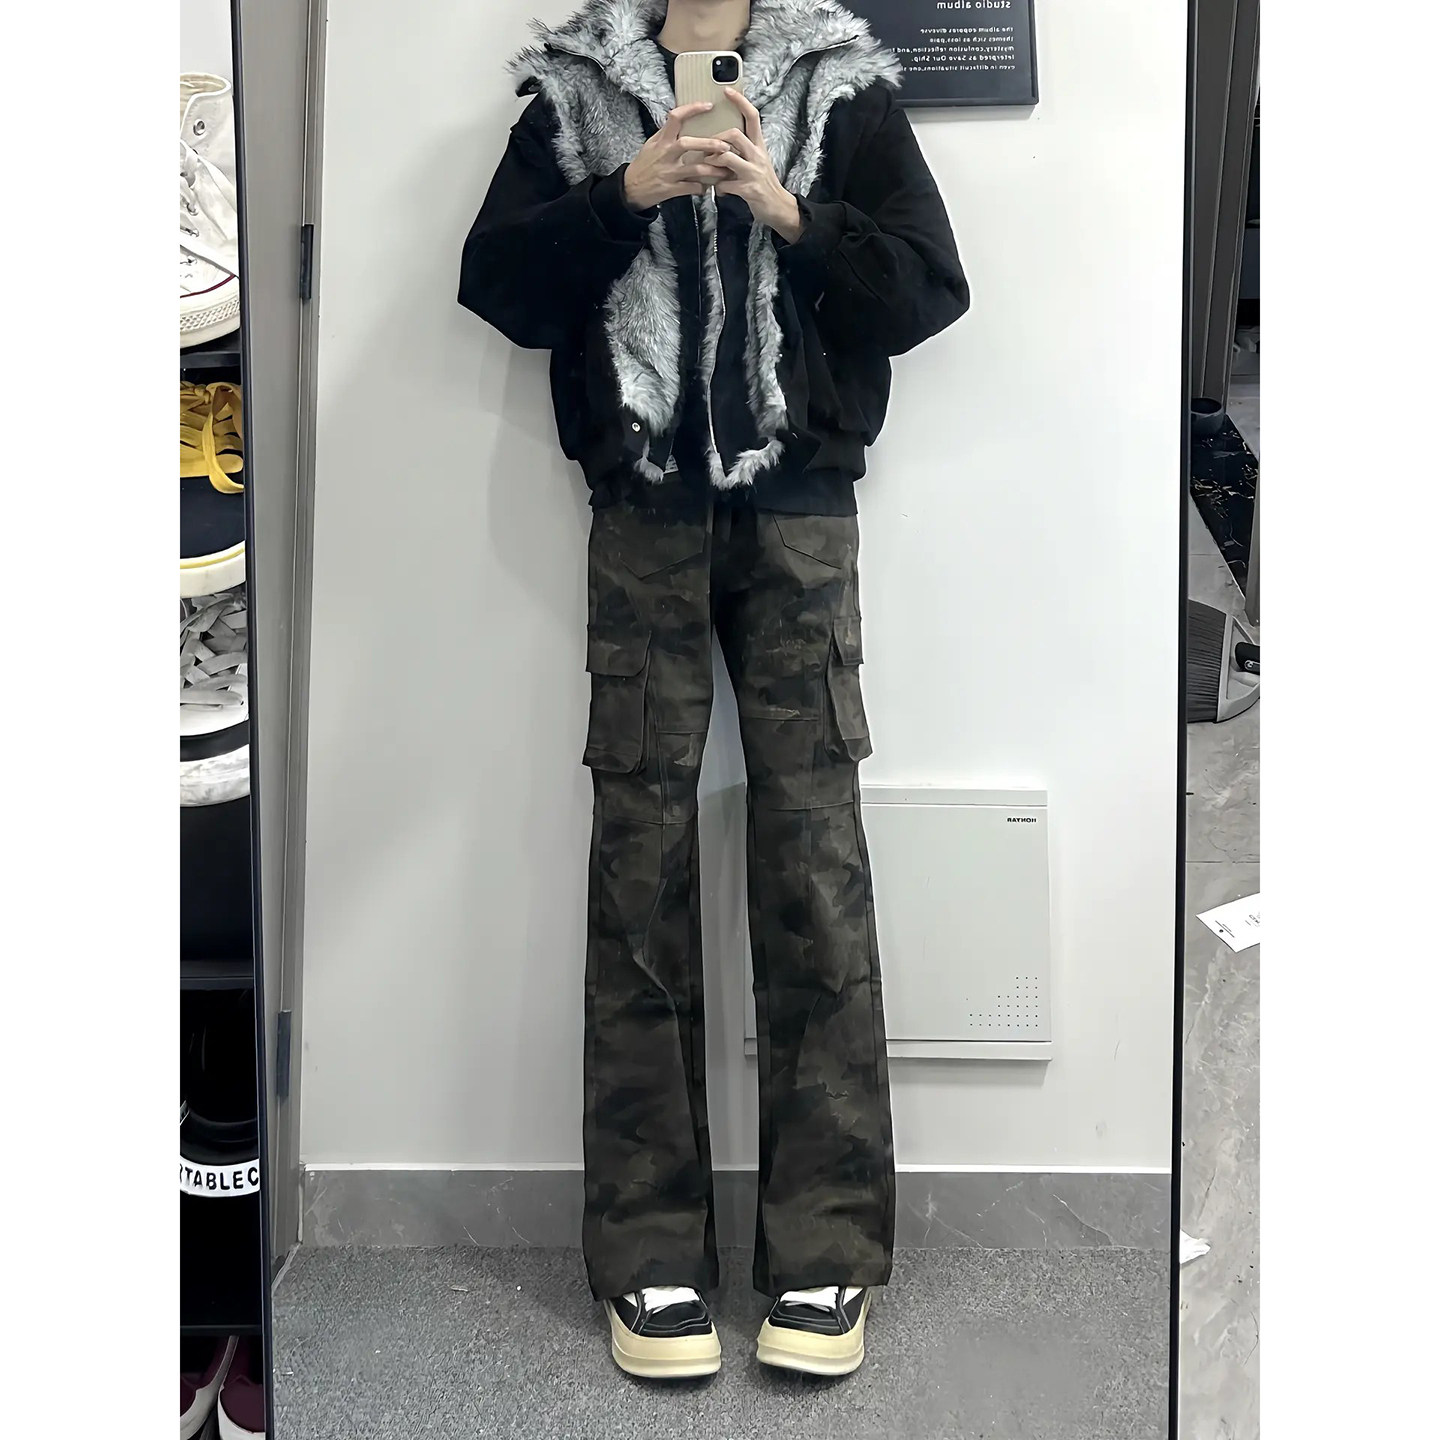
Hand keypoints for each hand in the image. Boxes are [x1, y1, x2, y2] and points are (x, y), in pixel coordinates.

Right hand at [624, 102, 732, 209]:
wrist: (631, 189)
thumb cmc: (644, 165)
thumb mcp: (652, 144)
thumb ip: (667, 133)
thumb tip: (682, 119)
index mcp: (661, 140)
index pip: (676, 117)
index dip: (692, 109)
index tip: (708, 106)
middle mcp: (665, 154)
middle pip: (688, 144)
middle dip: (708, 144)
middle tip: (725, 145)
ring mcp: (669, 172)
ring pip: (695, 169)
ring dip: (713, 169)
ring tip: (725, 169)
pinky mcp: (671, 189)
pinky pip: (691, 188)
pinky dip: (702, 188)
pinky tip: (708, 186)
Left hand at [706, 89, 803, 242]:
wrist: (778, 207)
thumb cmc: (762, 183)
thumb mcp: (756, 162)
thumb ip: (741, 151)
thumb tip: (721, 143)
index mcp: (759, 146)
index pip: (752, 117)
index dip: (740, 102)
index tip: (727, 91)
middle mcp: (758, 155)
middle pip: (735, 134)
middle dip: (716, 140)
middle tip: (708, 149)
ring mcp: (753, 172)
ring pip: (727, 157)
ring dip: (712, 161)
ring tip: (708, 167)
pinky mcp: (749, 190)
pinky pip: (725, 184)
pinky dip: (717, 187)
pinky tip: (719, 190)